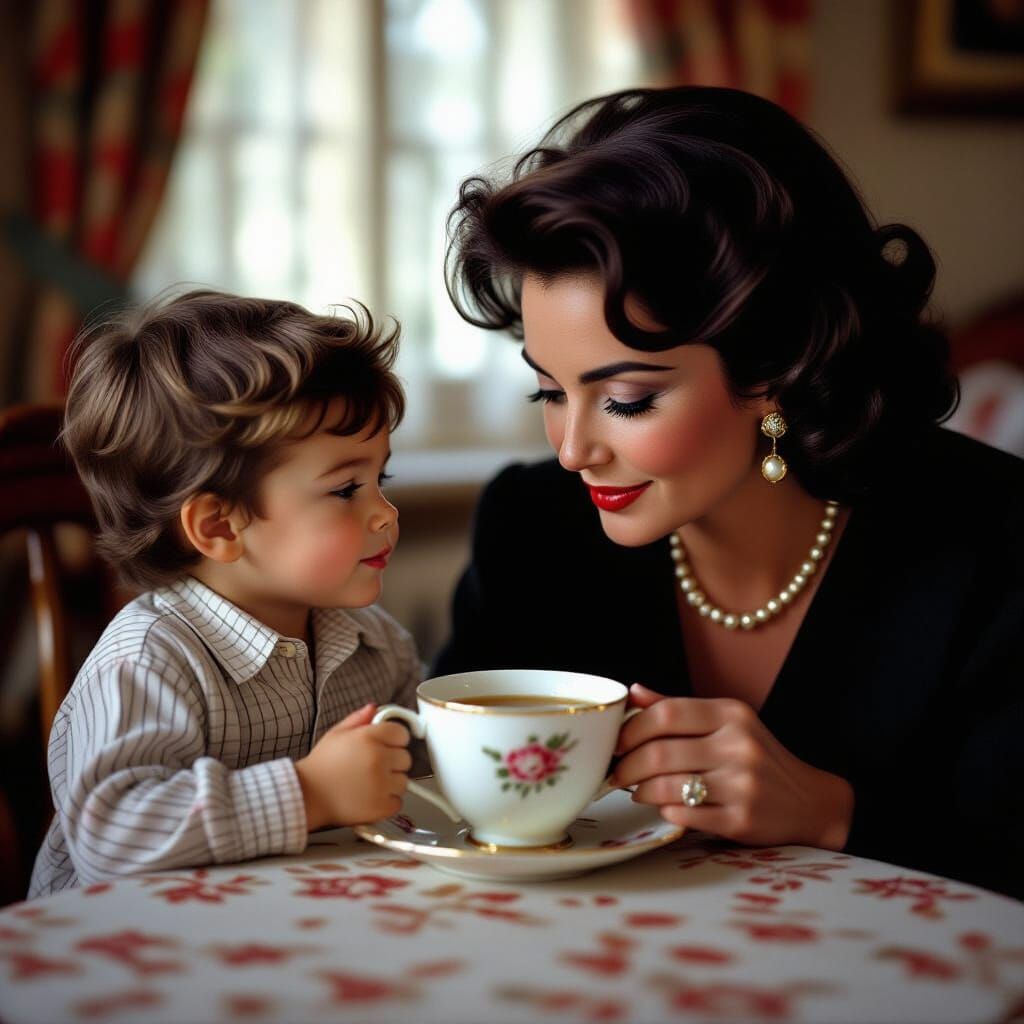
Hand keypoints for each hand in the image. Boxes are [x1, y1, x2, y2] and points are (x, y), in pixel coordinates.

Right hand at [294, 703, 411, 829]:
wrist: (307, 795)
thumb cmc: (320, 766)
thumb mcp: (336, 734)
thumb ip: (358, 719)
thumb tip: (374, 708)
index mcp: (369, 738)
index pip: (401, 734)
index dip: (394, 740)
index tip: (387, 746)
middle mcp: (378, 759)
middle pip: (405, 758)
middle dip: (392, 762)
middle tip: (373, 766)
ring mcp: (381, 784)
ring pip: (403, 781)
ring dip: (391, 783)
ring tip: (369, 783)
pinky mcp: (380, 807)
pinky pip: (397, 802)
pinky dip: (387, 803)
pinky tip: (370, 797)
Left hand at [612, 684, 853, 848]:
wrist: (810, 801)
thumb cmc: (758, 758)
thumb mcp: (726, 723)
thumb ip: (679, 708)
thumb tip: (633, 692)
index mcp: (731, 714)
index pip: (667, 713)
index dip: (631, 728)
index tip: (616, 742)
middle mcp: (738, 745)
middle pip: (660, 752)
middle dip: (627, 765)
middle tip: (615, 773)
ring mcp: (742, 784)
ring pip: (667, 786)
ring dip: (640, 790)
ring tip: (636, 790)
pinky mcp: (742, 819)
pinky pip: (685, 815)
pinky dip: (665, 811)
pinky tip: (664, 807)